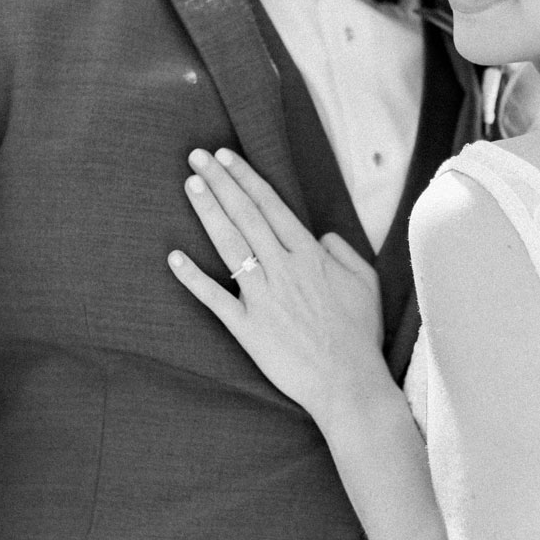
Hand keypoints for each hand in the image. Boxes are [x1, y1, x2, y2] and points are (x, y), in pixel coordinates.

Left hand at [169, 148, 386, 427]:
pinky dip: (193, 278)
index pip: (271, 206)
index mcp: (310, 256)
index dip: (246, 179)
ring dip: (208, 213)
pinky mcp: (247, 329)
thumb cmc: (360, 335)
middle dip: (220, 183)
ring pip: (229, 246)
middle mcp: (283, 269)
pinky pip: (215, 299)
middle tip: (196, 156)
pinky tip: (173, 258)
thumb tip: (319, 235)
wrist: (349, 383)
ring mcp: (263, 298)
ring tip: (189, 185)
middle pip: (246, 216)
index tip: (225, 157)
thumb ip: (342, 251)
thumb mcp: (365, 283)